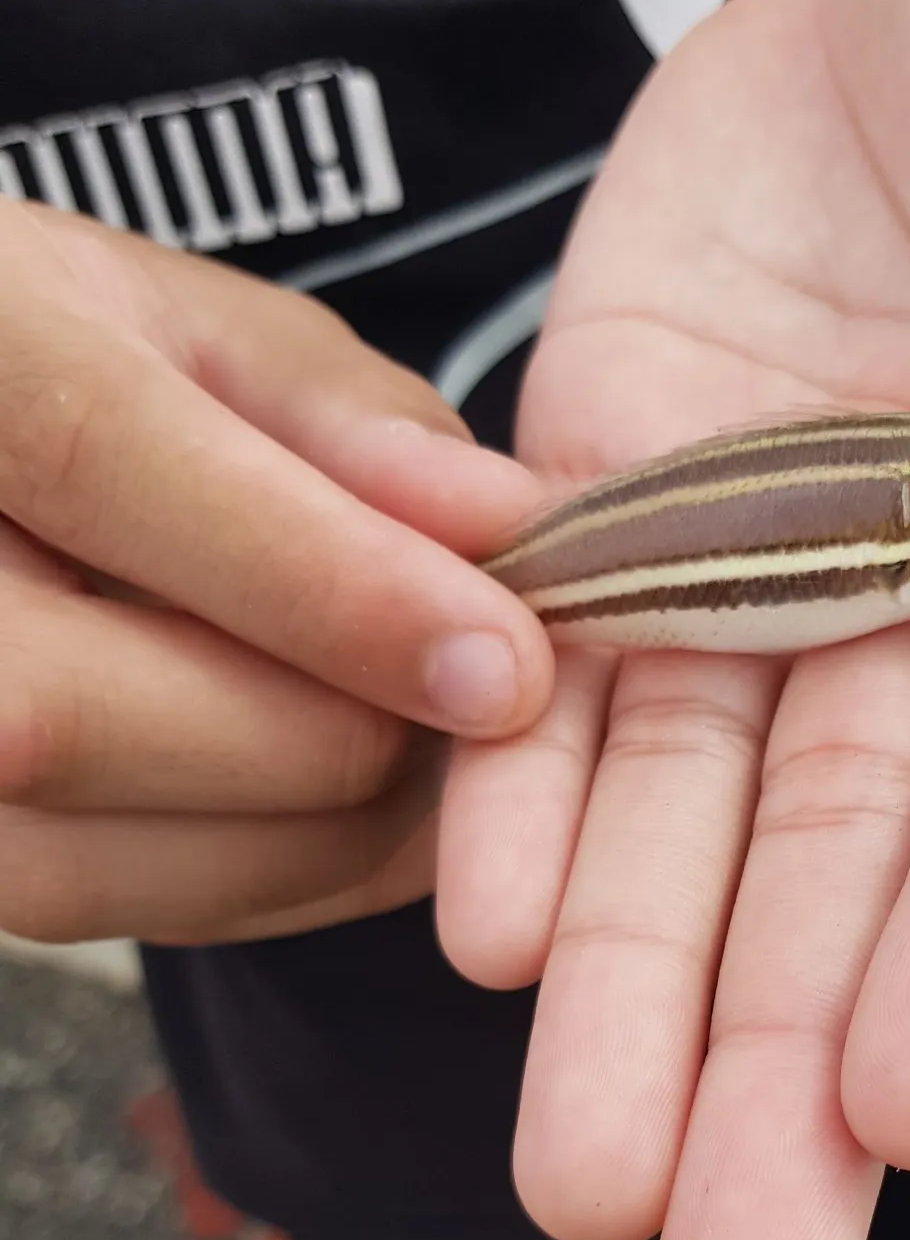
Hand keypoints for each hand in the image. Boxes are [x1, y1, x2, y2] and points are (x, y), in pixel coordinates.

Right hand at [0, 202, 553, 944]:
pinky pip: (109, 906)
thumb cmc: (88, 366)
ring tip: (434, 750)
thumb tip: (506, 524)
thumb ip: (356, 421)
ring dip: (320, 835)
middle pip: (71, 720)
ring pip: (88, 857)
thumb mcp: (213, 334)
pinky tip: (359, 804)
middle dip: (337, 741)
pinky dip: (279, 875)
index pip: (107, 462)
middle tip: (494, 711)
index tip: (509, 667)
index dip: (327, 587)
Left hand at [435, 0, 909, 1239]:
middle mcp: (908, 601)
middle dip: (779, 1071)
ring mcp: (747, 557)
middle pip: (842, 872)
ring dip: (631, 997)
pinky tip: (487, 932)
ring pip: (684, 815)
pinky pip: (566, 668)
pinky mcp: (612, 488)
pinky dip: (523, 793)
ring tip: (578, 1182)